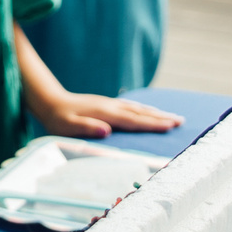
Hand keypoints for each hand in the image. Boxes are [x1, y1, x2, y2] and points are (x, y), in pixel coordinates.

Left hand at [29, 89, 182, 137]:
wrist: (49, 101)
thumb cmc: (58, 119)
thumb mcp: (67, 127)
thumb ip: (86, 128)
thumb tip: (106, 131)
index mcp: (105, 114)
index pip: (133, 120)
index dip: (152, 124)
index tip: (170, 126)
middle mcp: (111, 106)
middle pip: (141, 112)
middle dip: (161, 117)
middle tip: (181, 121)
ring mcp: (110, 104)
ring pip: (138, 108)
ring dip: (156, 112)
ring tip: (173, 117)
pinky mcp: (106, 105)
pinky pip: (131, 107)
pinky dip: (144, 109)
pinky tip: (149, 112)